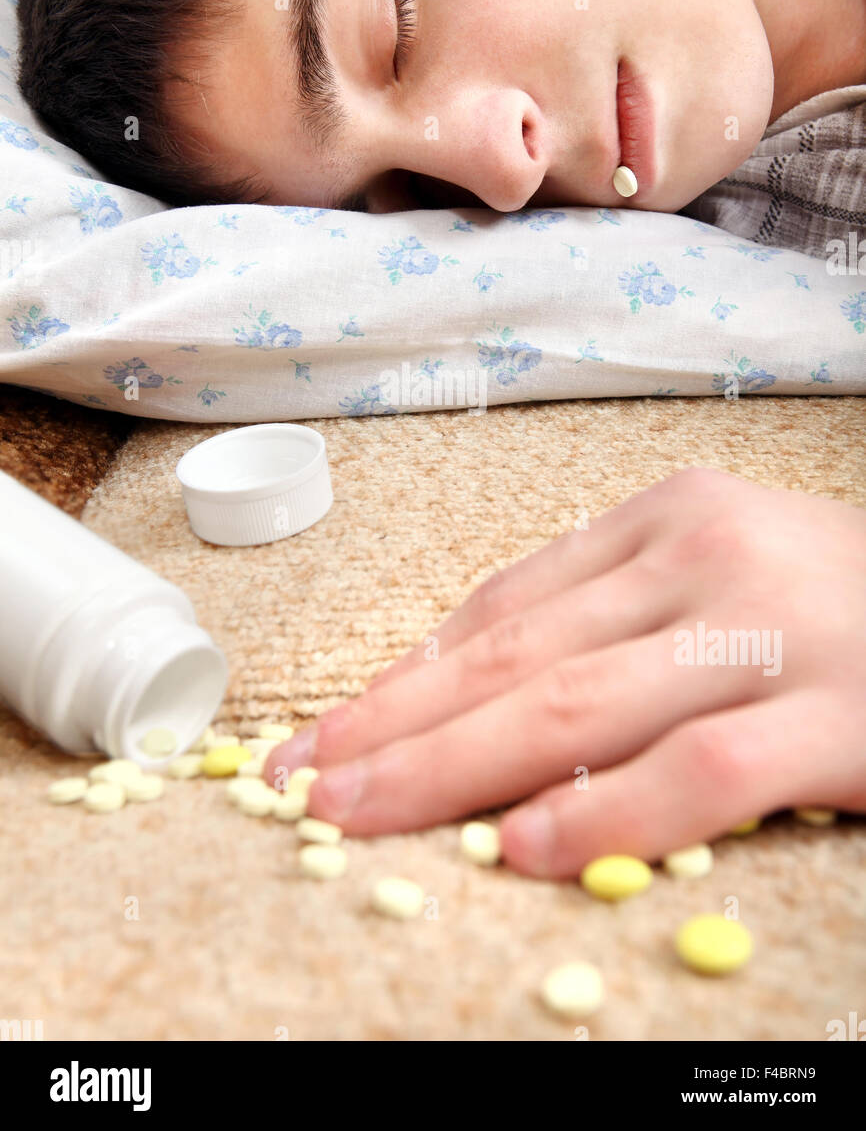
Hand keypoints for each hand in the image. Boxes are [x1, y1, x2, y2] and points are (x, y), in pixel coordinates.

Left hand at [265, 468, 865, 876]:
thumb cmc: (834, 596)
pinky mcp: (837, 715)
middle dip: (397, 726)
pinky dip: (605, 811)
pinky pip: (699, 771)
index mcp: (667, 518)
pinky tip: (526, 847)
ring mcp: (768, 633)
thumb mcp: (714, 568)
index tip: (334, 730)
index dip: (408, 673)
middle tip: (306, 779)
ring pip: (576, 706)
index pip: (507, 605)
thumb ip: (605, 613)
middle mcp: (705, 559)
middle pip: (516, 656)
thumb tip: (465, 681)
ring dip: (453, 767)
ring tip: (363, 814)